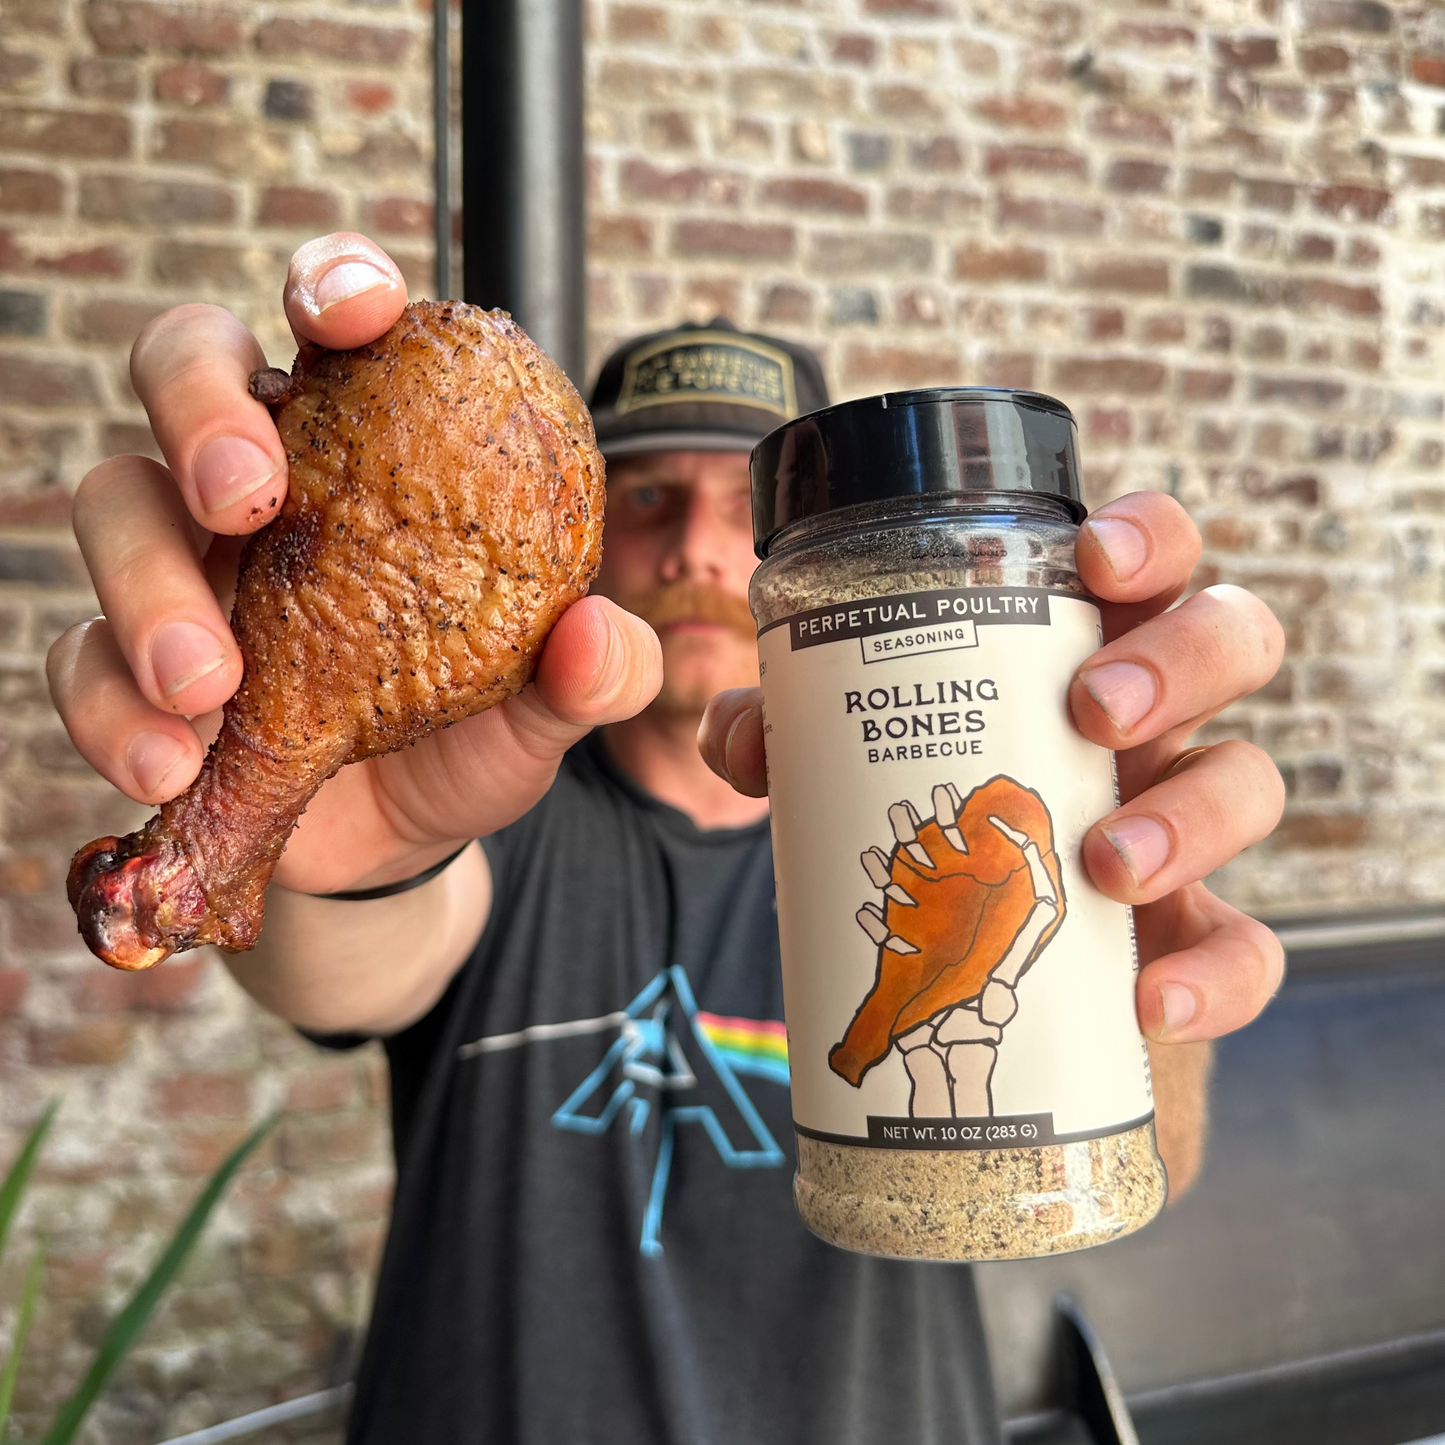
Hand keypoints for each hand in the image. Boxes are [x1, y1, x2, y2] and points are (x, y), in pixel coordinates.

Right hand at [48, 233, 661, 894]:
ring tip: (206, 686)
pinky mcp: (130, 659)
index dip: (334, 284)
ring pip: (112, 498)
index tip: (351, 317)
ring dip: (146, 584)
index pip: (338, 321)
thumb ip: (593, 672)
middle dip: (201, 407)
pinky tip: (168, 762)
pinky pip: (76, 652)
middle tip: (247, 499)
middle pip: (187, 362)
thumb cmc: (476, 734)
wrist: (405, 843)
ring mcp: (188, 562)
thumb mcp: (549, 705)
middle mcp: (269, 478)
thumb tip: (600, 639)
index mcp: (372, 446)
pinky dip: (109, 704)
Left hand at [701, 493, 1285, 1052]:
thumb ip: (787, 737)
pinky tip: (1148, 1001)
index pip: (1148, 561)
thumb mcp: (850, 768)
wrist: (963, 981)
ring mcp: (1180, 826)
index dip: (1147, 537)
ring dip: (1190, 815)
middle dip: (1179, 659)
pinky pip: (1250, 949)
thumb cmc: (924, 828)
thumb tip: (739, 737)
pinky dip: (1213, 975)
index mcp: (1073, 655)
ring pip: (1252, 781)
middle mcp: (1148, 727)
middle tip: (1091, 711)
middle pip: (1230, 640)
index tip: (1093, 559)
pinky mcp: (1191, 938)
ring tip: (1107, 864)